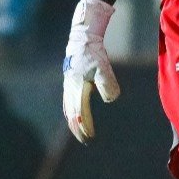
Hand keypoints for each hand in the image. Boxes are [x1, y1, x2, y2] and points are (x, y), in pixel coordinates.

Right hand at [62, 0, 120, 142]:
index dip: (84, 126)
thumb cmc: (93, 53)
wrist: (81, 39)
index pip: (79, 113)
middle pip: (71, 114)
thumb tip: (110, 99)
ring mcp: (68, 86)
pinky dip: (70, 113)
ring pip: (68, 109)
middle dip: (77, 128)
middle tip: (85, 140)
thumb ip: (107, 84)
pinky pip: (68, 102)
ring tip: (79, 132)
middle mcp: (70, 89)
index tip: (90, 136)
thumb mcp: (103, 68)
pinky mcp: (69, 82)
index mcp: (77, 88)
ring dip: (73, 122)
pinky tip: (74, 117)